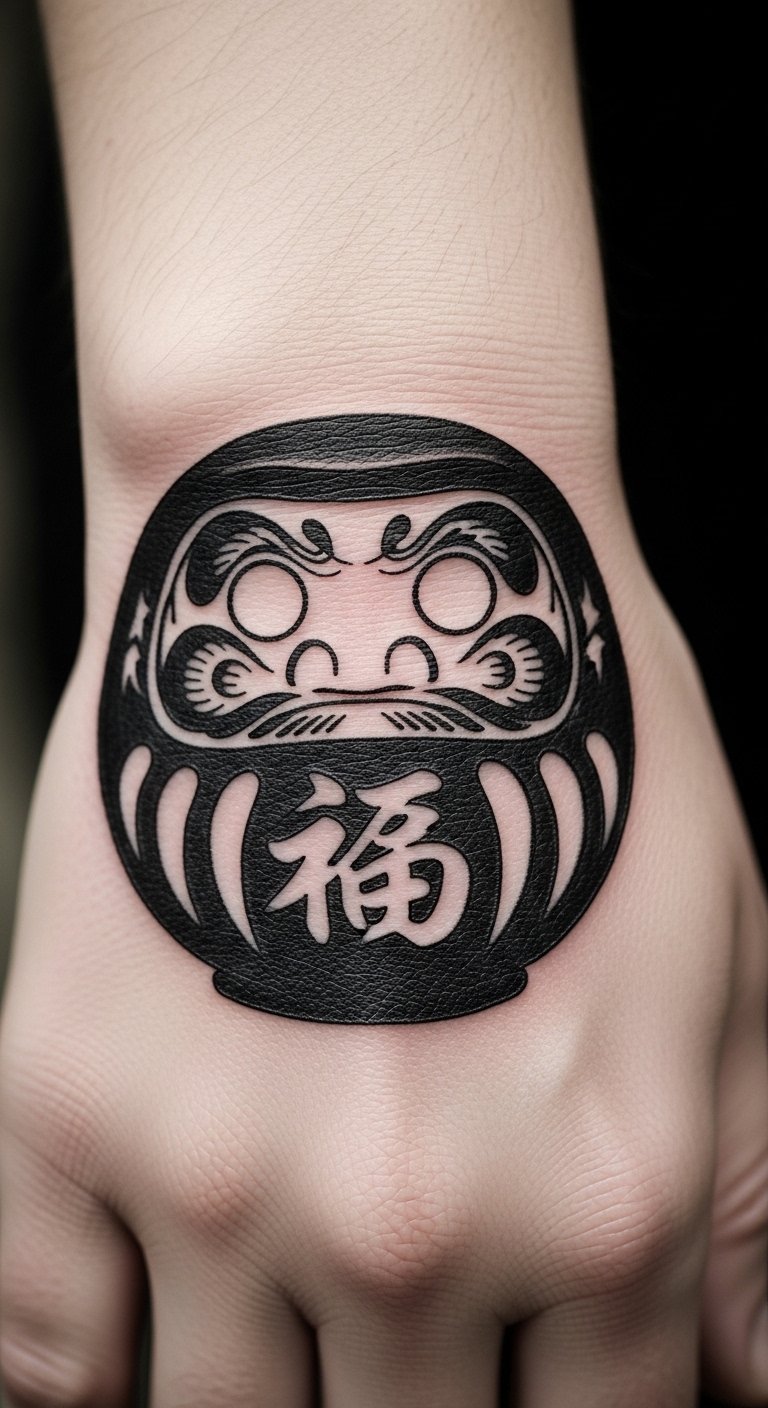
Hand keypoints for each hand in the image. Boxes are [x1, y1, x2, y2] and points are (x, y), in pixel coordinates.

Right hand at [1, 546, 765, 1405]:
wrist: (361, 553)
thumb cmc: (553, 728)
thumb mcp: (718, 949)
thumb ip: (741, 1199)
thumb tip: (739, 1378)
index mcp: (601, 1195)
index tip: (521, 1381)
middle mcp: (408, 1220)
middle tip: (397, 1323)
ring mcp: (215, 1168)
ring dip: (262, 1395)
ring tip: (283, 1311)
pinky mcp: (64, 1096)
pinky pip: (45, 1348)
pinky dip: (83, 1378)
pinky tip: (131, 1338)